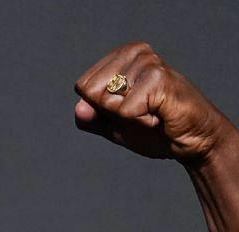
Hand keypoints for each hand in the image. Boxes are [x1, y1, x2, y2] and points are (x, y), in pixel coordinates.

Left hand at [74, 43, 232, 166]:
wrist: (191, 140)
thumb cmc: (155, 129)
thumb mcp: (114, 126)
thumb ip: (93, 118)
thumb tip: (79, 108)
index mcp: (121, 57)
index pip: (83, 86)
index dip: (101, 109)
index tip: (128, 110)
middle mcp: (135, 52)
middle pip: (91, 92)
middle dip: (112, 112)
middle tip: (141, 112)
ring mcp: (148, 62)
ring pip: (107, 101)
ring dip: (129, 118)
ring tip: (152, 112)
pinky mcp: (158, 78)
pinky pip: (124, 110)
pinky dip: (140, 122)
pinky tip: (159, 115)